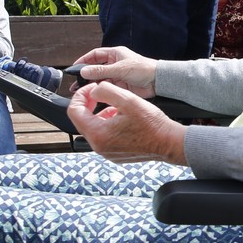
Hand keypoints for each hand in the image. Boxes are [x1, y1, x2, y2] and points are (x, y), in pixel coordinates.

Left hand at [66, 81, 185, 164]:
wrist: (168, 143)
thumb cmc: (152, 124)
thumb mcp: (127, 99)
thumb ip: (105, 91)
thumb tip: (93, 91)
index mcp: (98, 134)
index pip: (73, 111)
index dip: (80, 95)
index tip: (92, 88)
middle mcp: (99, 146)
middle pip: (81, 120)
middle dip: (88, 103)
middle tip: (100, 93)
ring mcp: (106, 152)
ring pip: (93, 127)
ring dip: (99, 113)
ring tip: (114, 105)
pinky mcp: (114, 153)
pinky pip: (103, 136)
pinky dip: (107, 124)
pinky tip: (121, 117)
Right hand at [68, 46, 158, 96]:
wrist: (157, 81)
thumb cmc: (143, 69)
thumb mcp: (119, 69)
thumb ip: (101, 70)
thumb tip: (85, 71)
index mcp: (115, 54)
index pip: (95, 55)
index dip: (84, 60)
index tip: (74, 67)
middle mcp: (114, 64)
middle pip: (96, 68)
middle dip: (86, 75)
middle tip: (75, 82)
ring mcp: (117, 75)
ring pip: (100, 79)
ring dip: (91, 84)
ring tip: (81, 90)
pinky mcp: (120, 85)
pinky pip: (107, 87)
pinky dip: (100, 90)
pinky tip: (93, 93)